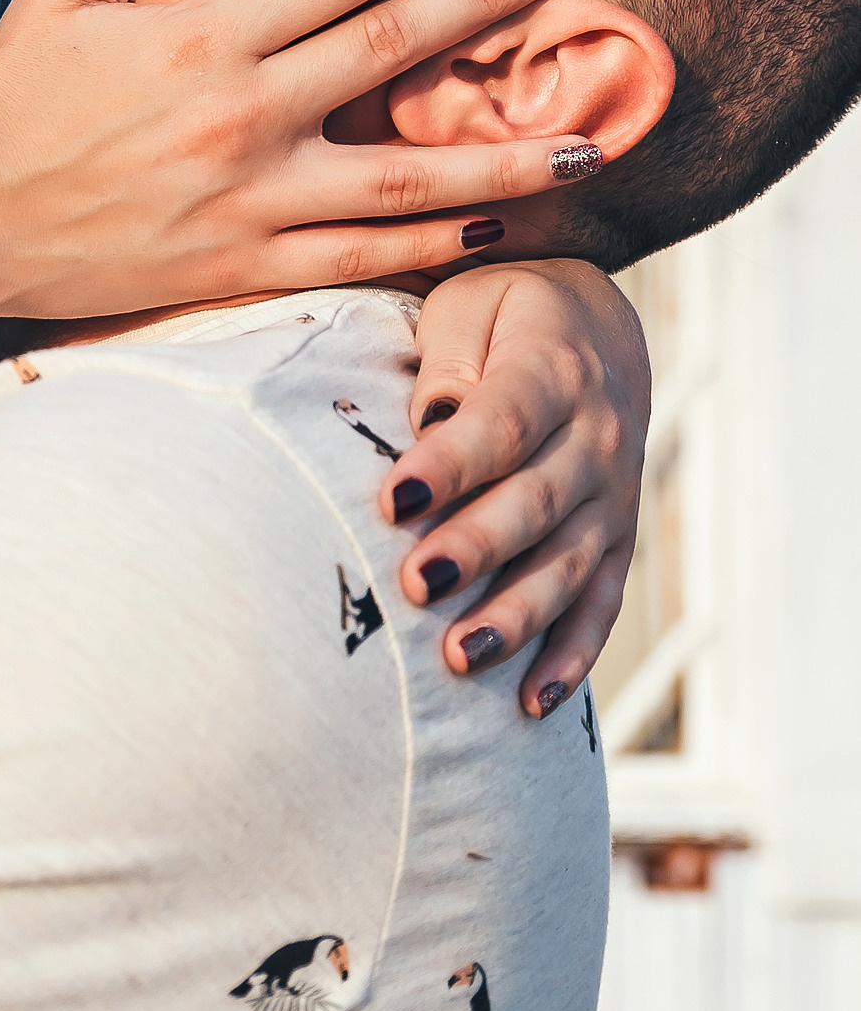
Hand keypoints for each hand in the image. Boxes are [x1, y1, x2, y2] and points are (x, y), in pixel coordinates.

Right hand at [0, 0, 604, 323]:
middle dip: (492, 5)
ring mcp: (249, 202)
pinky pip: (362, 262)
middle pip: (396, 51)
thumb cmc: (9, 97)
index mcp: (203, 36)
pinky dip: (437, 248)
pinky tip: (499, 229)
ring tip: (591, 140)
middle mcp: (240, 117)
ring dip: (507, 159)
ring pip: (408, 183)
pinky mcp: (243, 268)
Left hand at [379, 257, 651, 716]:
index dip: (451, 462)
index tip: (392, 498)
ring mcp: (614, 496)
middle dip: (476, 547)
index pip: (503, 421)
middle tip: (415, 584)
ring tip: (459, 657)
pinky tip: (531, 704)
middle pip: (536, 501)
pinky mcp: (618, 540)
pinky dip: (571, 657)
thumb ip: (449, 361)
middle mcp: (597, 437)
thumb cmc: (505, 313)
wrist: (599, 324)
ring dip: (517, 616)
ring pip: (569, 565)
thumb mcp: (472, 307)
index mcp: (554, 368)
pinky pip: (601, 604)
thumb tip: (429, 422)